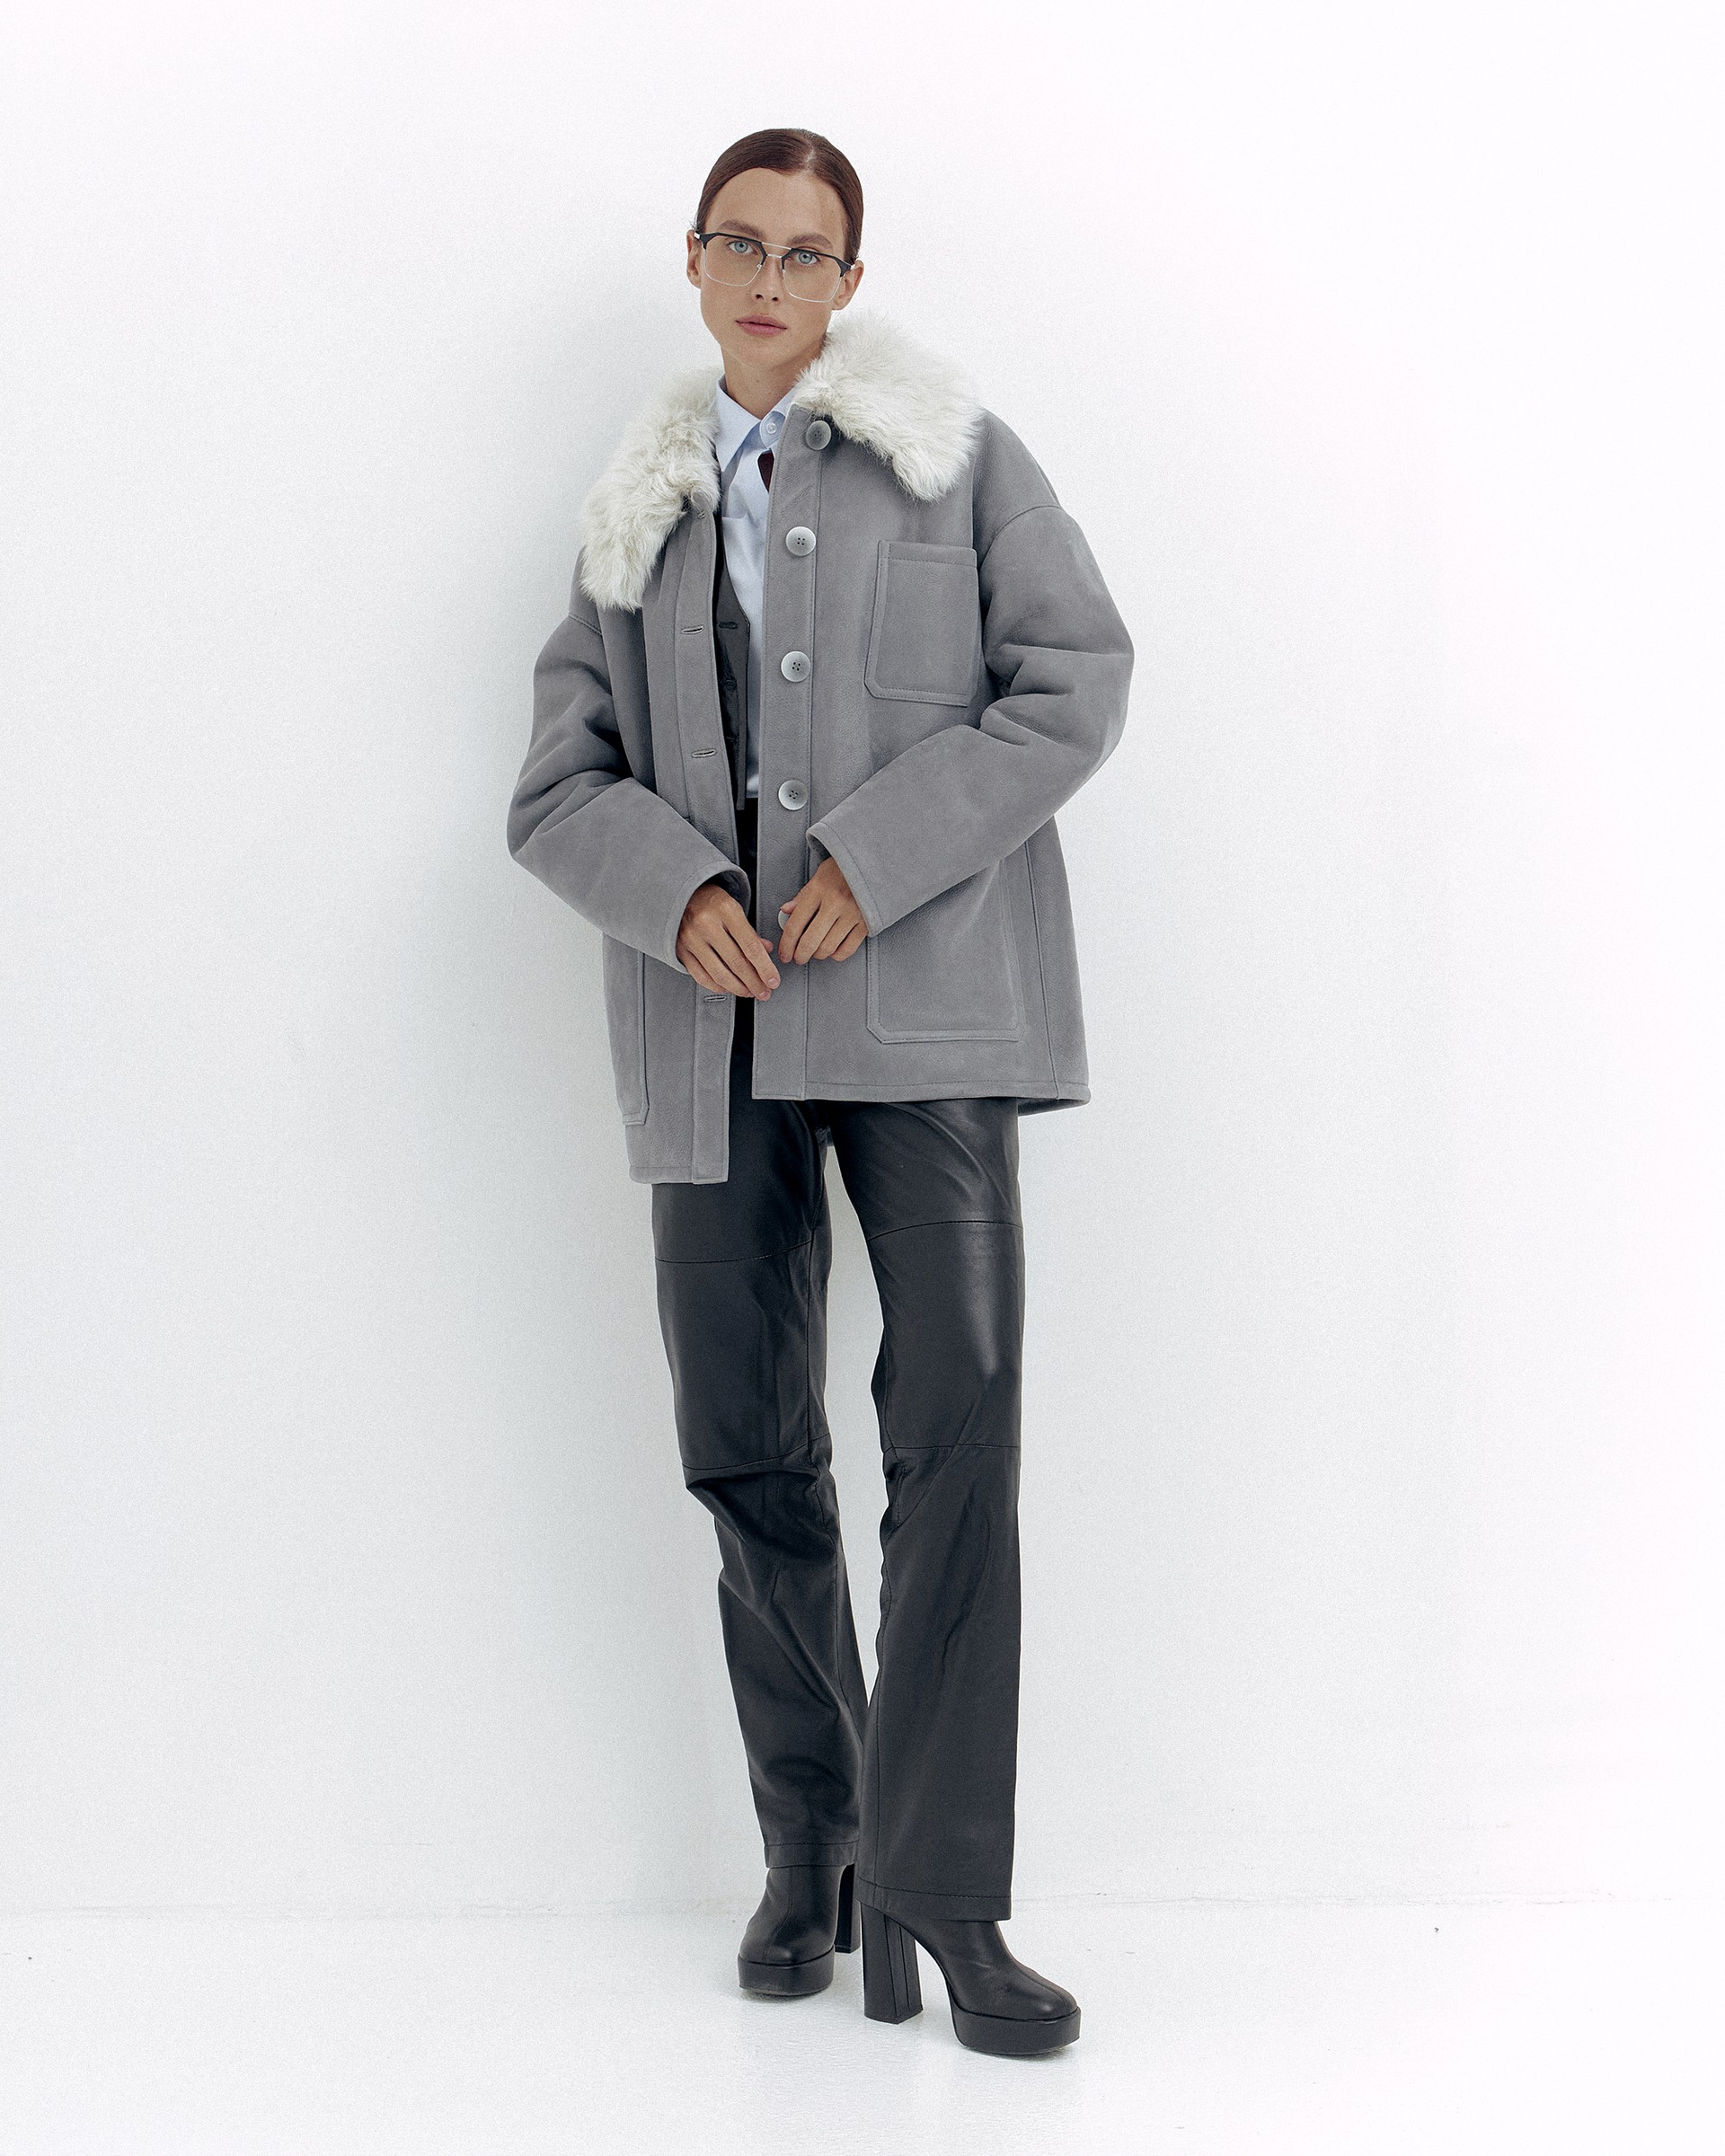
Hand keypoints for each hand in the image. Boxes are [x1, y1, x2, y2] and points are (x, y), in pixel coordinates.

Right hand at [676, 880, 781, 998]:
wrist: (684, 896)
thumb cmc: (712, 903)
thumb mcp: (735, 909)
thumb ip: (750, 933)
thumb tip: (766, 952)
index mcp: (726, 910)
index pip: (750, 946)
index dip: (764, 968)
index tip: (773, 980)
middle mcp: (706, 924)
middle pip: (736, 963)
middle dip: (754, 982)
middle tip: (764, 992)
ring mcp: (691, 939)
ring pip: (719, 974)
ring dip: (738, 988)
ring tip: (749, 992)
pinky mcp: (680, 950)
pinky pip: (700, 976)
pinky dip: (717, 986)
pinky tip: (727, 988)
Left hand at [777, 856, 866, 964]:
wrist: (874, 863)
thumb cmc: (844, 869)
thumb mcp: (819, 875)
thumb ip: (802, 896)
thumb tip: (785, 912)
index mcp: (818, 889)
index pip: (795, 924)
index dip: (786, 944)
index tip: (784, 953)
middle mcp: (835, 903)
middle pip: (810, 941)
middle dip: (800, 955)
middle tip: (797, 958)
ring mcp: (852, 914)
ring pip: (828, 947)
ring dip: (817, 955)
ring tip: (814, 952)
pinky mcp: (866, 922)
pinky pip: (848, 949)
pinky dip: (837, 955)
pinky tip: (832, 950)